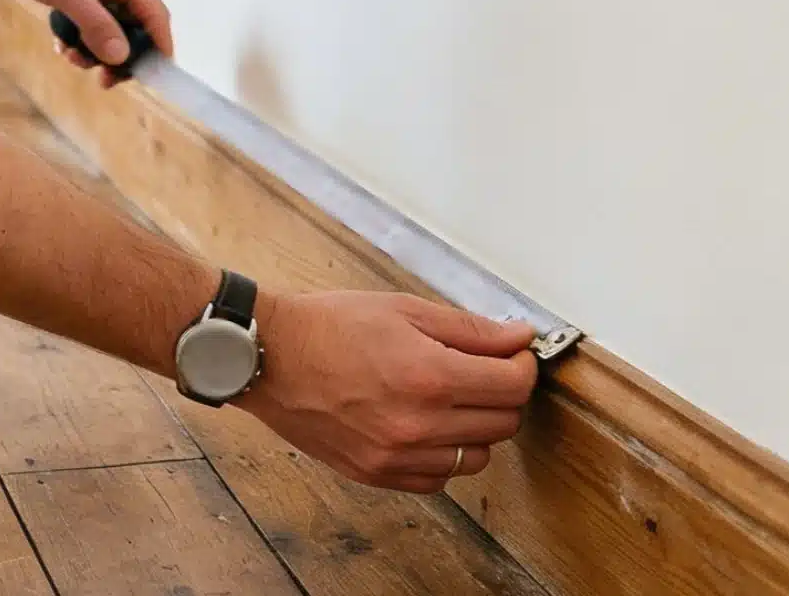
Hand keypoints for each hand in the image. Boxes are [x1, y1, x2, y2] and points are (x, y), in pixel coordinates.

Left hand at [0, 0, 172, 87]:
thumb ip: (95, 23)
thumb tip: (121, 55)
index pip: (155, 15)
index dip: (159, 48)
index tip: (150, 77)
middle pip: (136, 29)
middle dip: (121, 57)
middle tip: (103, 80)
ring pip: (111, 32)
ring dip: (95, 51)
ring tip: (70, 56)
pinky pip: (89, 27)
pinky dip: (78, 41)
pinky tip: (60, 45)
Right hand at [234, 290, 539, 492]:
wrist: (267, 356)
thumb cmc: (326, 326)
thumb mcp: (402, 309)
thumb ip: (468, 328)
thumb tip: (518, 338)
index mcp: (430, 376)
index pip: (513, 385)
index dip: (522, 366)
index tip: (512, 356)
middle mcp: (418, 424)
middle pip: (503, 423)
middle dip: (501, 394)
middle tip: (480, 373)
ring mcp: (396, 455)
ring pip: (476, 458)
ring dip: (475, 429)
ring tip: (448, 401)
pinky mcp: (376, 473)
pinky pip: (437, 480)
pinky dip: (442, 457)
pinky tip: (424, 428)